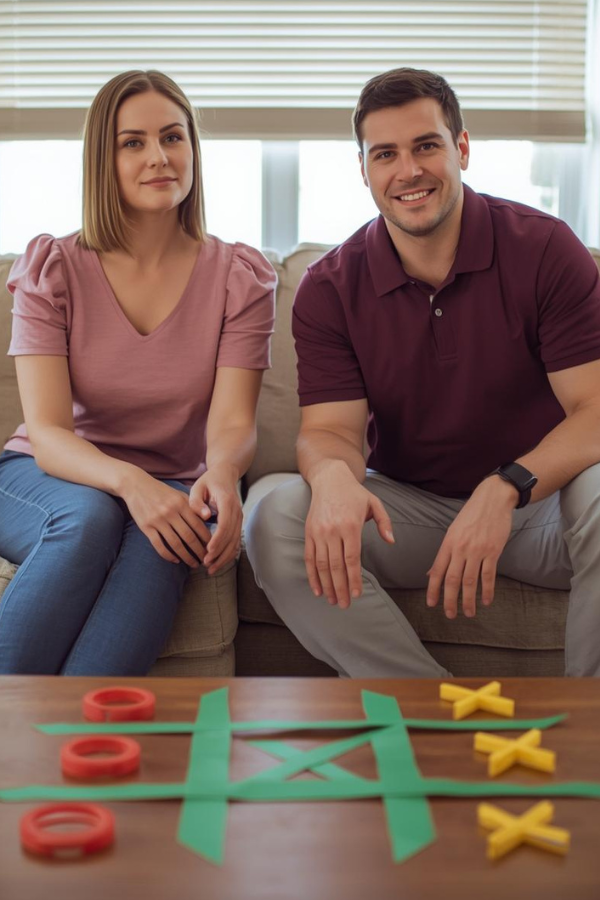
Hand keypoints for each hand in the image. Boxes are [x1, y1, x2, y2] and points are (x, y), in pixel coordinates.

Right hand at [121, 469, 210, 565]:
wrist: (136, 485)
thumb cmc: (161, 491)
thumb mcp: (178, 494)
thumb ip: (192, 506)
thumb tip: (208, 521)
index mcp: (181, 503)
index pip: (198, 525)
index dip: (207, 539)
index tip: (213, 548)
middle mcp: (170, 512)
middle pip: (189, 537)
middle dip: (199, 551)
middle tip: (205, 560)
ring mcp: (158, 520)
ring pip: (175, 544)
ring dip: (186, 556)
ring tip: (193, 563)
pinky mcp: (146, 527)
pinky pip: (159, 545)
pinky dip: (168, 555)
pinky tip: (175, 560)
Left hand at [189, 463, 241, 574]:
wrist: (225, 474)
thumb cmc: (209, 481)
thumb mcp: (198, 486)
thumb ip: (197, 501)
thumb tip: (204, 516)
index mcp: (227, 502)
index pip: (225, 524)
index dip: (217, 539)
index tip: (208, 551)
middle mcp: (237, 511)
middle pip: (231, 537)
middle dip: (219, 553)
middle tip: (206, 564)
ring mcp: (239, 518)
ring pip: (235, 542)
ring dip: (224, 557)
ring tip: (211, 569)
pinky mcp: (238, 523)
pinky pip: (236, 541)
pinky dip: (229, 554)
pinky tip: (219, 563)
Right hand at [306, 463, 393, 608]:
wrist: (329, 478)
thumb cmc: (354, 493)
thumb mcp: (375, 503)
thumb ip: (384, 523)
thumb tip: (391, 542)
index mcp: (350, 525)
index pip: (352, 559)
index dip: (354, 579)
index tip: (357, 595)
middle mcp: (333, 530)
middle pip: (336, 566)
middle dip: (340, 588)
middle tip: (344, 605)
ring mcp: (318, 532)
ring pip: (322, 564)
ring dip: (327, 585)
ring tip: (332, 600)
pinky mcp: (309, 532)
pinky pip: (309, 557)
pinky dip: (312, 575)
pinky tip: (318, 589)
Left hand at [426, 476, 516, 617]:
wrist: (493, 500)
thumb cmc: (471, 516)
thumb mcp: (453, 531)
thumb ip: (444, 554)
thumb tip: (431, 573)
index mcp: (448, 543)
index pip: (437, 571)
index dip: (433, 589)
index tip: (431, 604)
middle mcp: (460, 548)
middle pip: (452, 580)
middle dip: (449, 600)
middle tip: (449, 615)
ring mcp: (477, 550)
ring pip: (470, 581)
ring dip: (468, 600)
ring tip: (468, 613)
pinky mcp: (493, 551)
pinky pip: (489, 575)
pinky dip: (487, 591)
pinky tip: (486, 601)